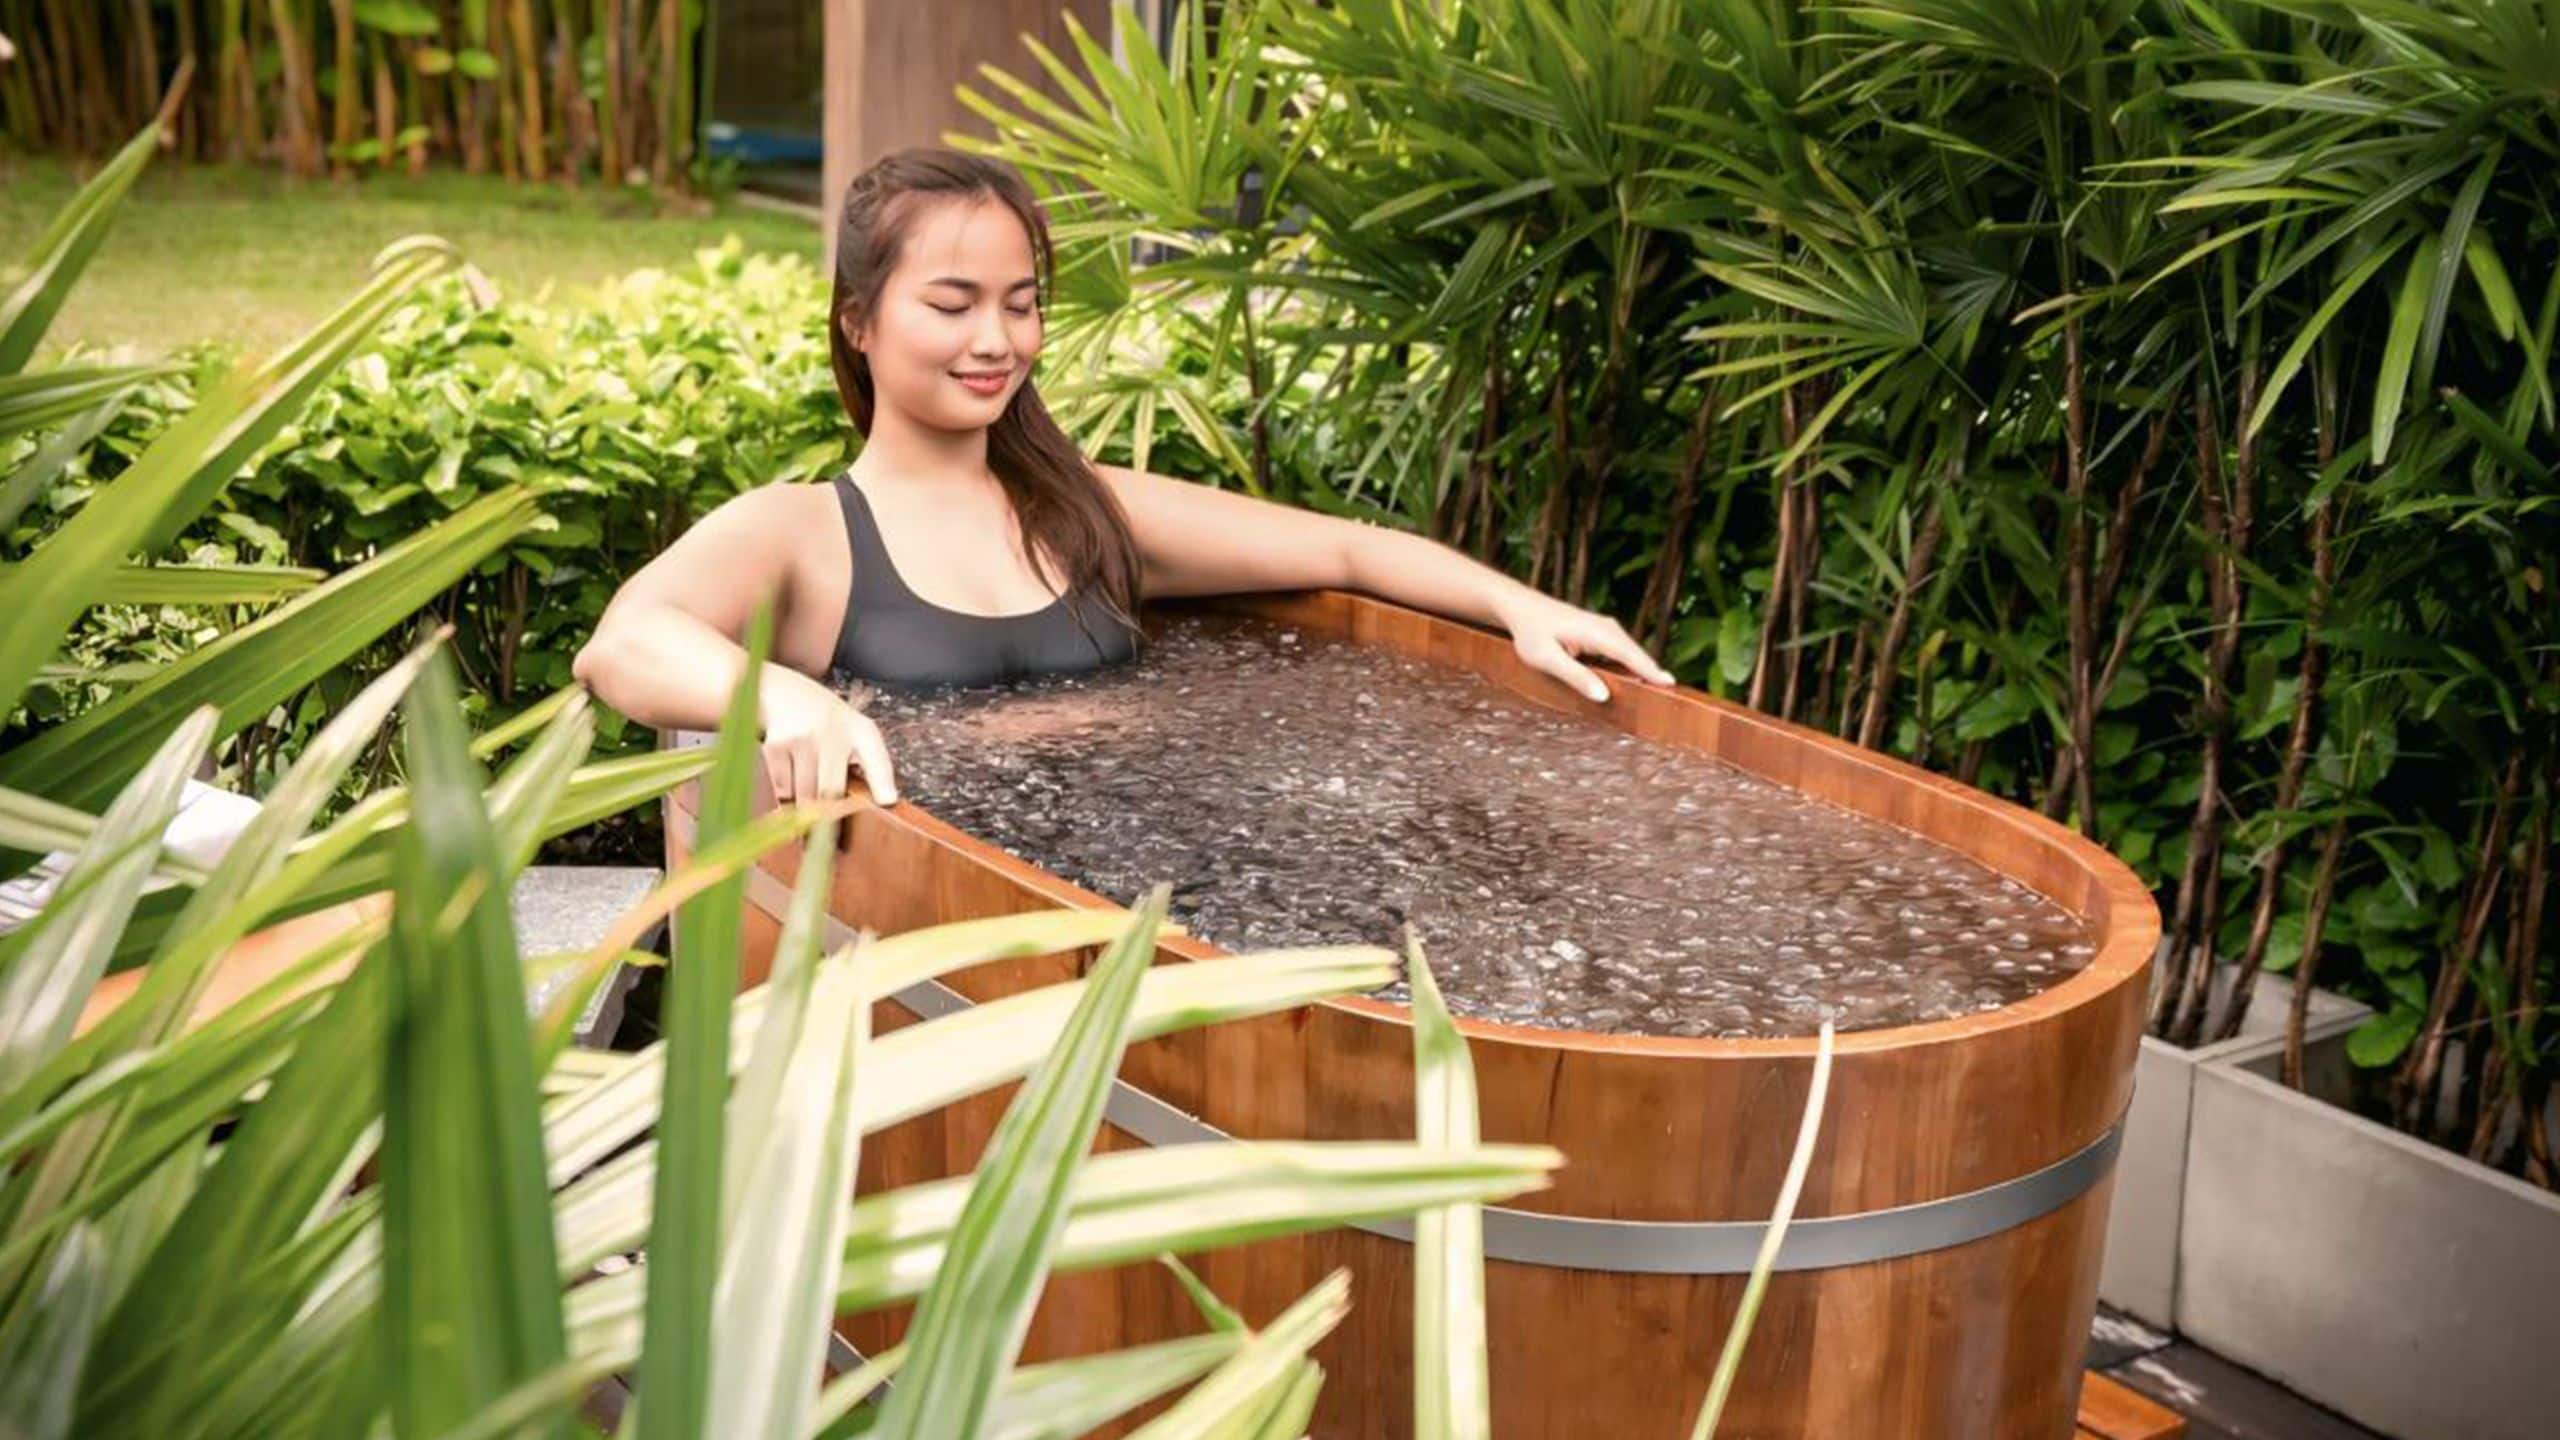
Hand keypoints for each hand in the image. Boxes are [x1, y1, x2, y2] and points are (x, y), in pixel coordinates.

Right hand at [758, 667, 898, 805]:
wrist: (776, 690)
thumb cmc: (818, 716)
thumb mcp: (848, 728)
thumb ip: (860, 760)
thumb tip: (876, 802)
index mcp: (860, 730)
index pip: (876, 757)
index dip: (882, 781)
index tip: (887, 800)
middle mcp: (835, 731)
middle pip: (832, 791)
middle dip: (826, 814)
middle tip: (825, 825)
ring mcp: (805, 737)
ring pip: (805, 795)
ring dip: (803, 805)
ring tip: (804, 791)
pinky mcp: (778, 744)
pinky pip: (783, 788)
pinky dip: (784, 794)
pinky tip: (788, 777)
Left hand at [1493, 591, 1675, 702]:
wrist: (1521, 607)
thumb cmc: (1530, 633)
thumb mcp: (1546, 659)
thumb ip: (1575, 677)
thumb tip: (1603, 695)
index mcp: (1596, 633)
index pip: (1631, 656)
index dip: (1651, 672)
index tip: (1671, 686)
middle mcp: (1607, 627)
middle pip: (1637, 654)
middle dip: (1653, 674)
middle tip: (1673, 698)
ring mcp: (1606, 628)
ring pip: (1631, 652)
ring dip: (1645, 669)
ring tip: (1661, 691)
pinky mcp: (1602, 632)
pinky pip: (1624, 650)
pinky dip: (1633, 663)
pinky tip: (1639, 679)